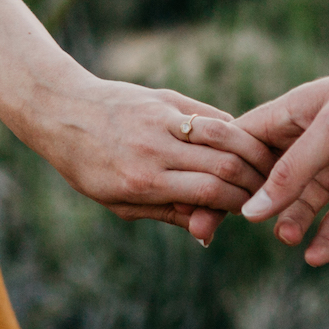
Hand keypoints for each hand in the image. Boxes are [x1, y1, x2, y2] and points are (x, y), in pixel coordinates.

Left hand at [12, 70, 277, 242]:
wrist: (62, 111)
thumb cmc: (87, 165)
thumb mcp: (119, 203)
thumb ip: (166, 213)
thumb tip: (207, 230)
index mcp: (143, 181)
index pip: (210, 193)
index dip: (238, 203)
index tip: (249, 210)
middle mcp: (155, 149)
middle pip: (225, 165)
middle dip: (253, 181)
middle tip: (267, 191)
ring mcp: (162, 119)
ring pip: (226, 135)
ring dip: (253, 153)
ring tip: (266, 166)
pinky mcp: (166, 98)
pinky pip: (211, 116)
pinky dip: (235, 131)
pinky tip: (246, 144)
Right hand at [236, 31, 328, 264]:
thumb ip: (292, 172)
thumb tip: (250, 212)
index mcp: (296, 114)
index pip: (243, 144)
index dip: (220, 172)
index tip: (199, 205)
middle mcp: (314, 141)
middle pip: (267, 179)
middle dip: (246, 206)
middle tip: (216, 236)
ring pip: (302, 203)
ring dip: (290, 222)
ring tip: (287, 238)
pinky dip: (328, 237)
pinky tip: (316, 257)